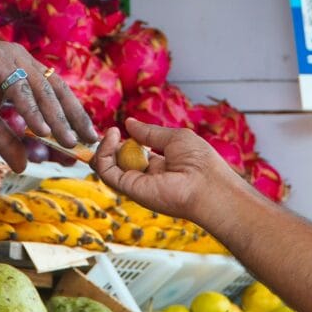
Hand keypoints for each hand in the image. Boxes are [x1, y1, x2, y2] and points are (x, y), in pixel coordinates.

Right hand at [0, 38, 97, 171]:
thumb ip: (7, 141)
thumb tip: (23, 167)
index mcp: (23, 72)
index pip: (55, 95)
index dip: (72, 117)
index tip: (85, 141)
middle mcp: (22, 62)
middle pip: (57, 91)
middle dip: (74, 118)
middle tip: (88, 142)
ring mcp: (11, 59)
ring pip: (42, 91)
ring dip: (57, 119)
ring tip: (69, 142)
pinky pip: (19, 89)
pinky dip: (32, 110)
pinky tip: (40, 131)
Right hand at [94, 117, 234, 223]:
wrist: (208, 186)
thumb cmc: (200, 162)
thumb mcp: (174, 138)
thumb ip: (149, 133)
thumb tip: (129, 123)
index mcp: (160, 165)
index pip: (134, 153)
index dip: (125, 141)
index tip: (120, 128)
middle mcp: (146, 176)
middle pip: (118, 161)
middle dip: (110, 145)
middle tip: (112, 132)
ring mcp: (136, 183)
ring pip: (107, 166)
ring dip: (104, 147)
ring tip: (112, 132)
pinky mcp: (129, 188)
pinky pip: (106, 171)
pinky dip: (103, 153)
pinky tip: (113, 136)